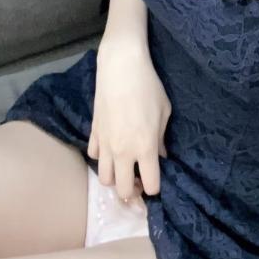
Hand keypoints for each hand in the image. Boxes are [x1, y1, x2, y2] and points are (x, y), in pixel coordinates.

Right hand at [87, 38, 171, 201]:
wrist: (121, 67)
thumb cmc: (149, 86)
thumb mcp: (164, 111)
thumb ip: (161, 139)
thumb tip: (160, 156)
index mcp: (145, 147)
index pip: (150, 185)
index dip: (155, 187)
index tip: (156, 179)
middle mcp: (123, 152)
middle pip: (123, 191)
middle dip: (132, 191)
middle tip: (139, 179)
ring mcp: (106, 144)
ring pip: (104, 179)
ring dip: (115, 178)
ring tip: (124, 167)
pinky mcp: (93, 133)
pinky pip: (94, 157)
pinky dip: (102, 158)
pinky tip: (111, 147)